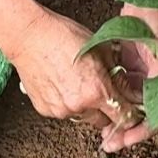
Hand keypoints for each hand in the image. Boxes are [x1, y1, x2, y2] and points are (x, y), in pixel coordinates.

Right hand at [0, 0, 150, 151]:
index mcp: (98, 91)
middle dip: (105, 110)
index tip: (129, 109)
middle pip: (103, 121)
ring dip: (85, 107)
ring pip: (83, 117)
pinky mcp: (45, 110)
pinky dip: (66, 103)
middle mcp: (80, 105)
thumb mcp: (101, 49)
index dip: (129, 114)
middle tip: (101, 91)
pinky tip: (62, 83)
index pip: (124, 116)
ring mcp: (61, 110)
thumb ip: (116, 74)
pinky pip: (64, 112)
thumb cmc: (63, 35)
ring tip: (77, 83)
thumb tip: (127, 88)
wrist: (28, 35)